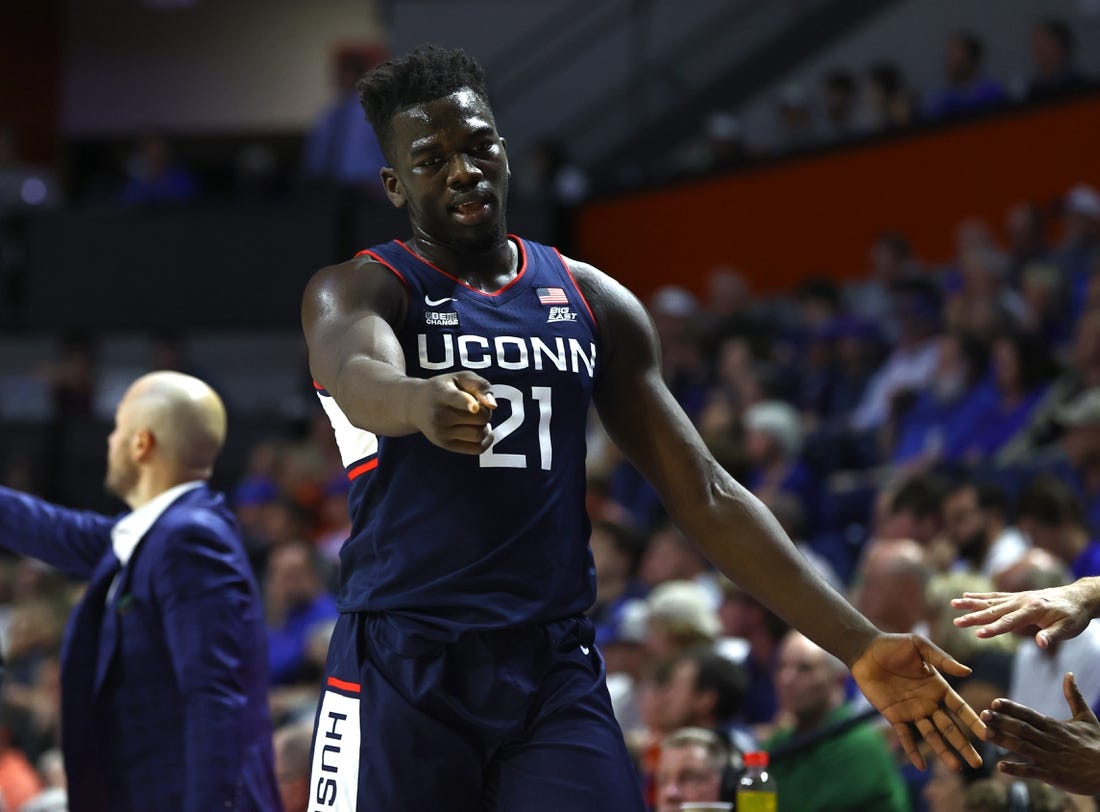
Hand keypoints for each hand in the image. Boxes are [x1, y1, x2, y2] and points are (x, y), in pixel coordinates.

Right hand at [409, 371, 496, 453]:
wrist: (415, 405)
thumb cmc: (444, 388)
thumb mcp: (460, 377)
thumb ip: (479, 385)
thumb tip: (493, 405)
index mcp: (441, 392)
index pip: (456, 399)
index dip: (467, 403)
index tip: (474, 407)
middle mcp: (438, 415)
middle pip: (480, 417)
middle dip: (485, 411)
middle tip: (478, 406)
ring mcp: (440, 432)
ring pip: (479, 434)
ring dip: (484, 426)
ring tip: (476, 418)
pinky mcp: (445, 445)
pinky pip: (477, 448)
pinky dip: (486, 440)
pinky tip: (483, 430)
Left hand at [850, 633, 984, 770]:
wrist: (864, 651)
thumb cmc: (892, 645)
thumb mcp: (919, 646)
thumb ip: (942, 659)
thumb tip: (968, 672)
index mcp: (938, 687)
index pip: (960, 708)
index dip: (973, 721)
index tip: (988, 734)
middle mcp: (928, 703)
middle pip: (950, 728)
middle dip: (964, 745)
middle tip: (978, 763)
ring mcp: (912, 711)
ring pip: (931, 736)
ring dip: (943, 752)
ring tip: (956, 768)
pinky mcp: (894, 715)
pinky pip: (905, 736)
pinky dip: (912, 751)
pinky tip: (920, 766)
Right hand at [951, 581, 1096, 648]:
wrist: (1079, 597)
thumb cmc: (1074, 615)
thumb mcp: (1069, 628)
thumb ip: (1052, 635)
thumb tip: (1040, 644)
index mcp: (1033, 609)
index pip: (1010, 622)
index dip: (994, 629)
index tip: (977, 634)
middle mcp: (1022, 601)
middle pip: (994, 610)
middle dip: (974, 616)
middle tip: (956, 622)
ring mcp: (1017, 597)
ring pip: (990, 600)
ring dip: (971, 603)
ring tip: (953, 604)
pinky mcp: (1016, 596)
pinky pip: (995, 596)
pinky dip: (980, 596)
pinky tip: (967, 596)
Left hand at [980, 673, 1099, 795]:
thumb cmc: (1098, 743)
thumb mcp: (1086, 717)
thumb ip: (1074, 696)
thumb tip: (1069, 674)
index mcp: (1055, 726)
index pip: (1029, 714)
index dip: (1012, 708)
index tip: (994, 702)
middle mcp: (1049, 740)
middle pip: (1022, 729)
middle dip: (1001, 721)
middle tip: (982, 715)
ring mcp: (1050, 758)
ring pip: (1022, 748)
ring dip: (1003, 741)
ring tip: (984, 734)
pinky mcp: (1053, 775)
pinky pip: (1031, 771)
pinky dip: (1016, 769)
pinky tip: (1000, 766)